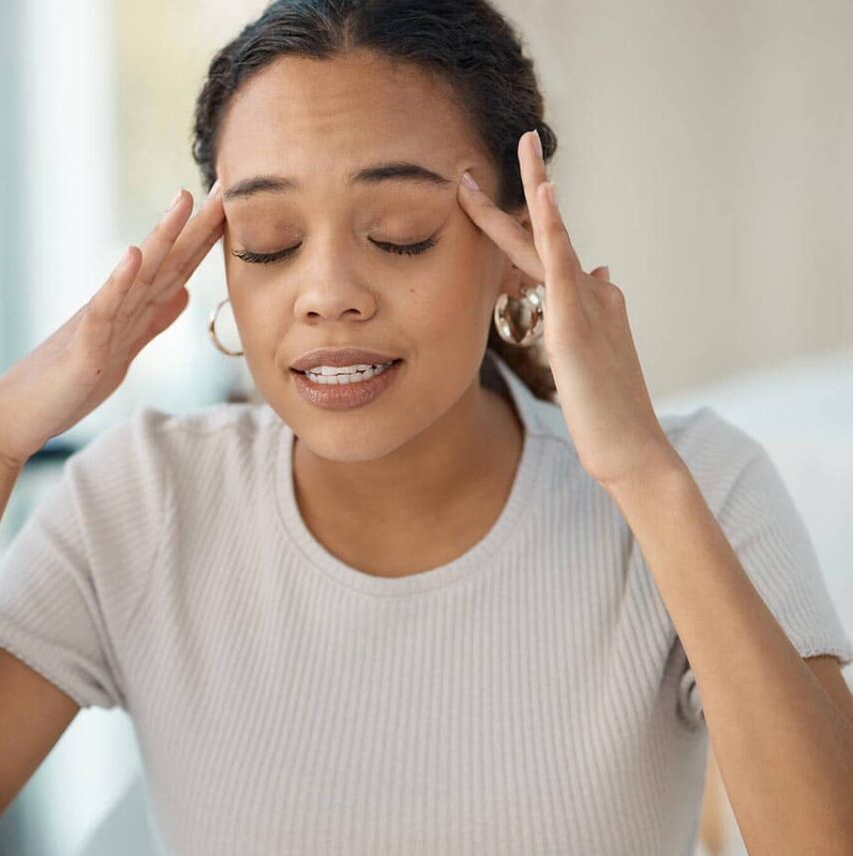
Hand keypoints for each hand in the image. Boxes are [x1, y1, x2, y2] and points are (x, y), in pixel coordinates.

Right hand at [0, 182, 225, 467]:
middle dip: (197, 224)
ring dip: (161, 236)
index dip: (207, 236)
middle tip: (228, 184)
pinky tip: (133, 253)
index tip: (235, 200)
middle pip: (164, 260)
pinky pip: (103, 310)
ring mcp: (98, 323)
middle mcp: (116, 306)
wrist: (17, 415)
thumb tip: (185, 292)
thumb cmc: (67, 385)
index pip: (177, 266)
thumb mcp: (123, 350)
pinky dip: (119, 281)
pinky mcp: (83, 348)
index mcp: (130, 309)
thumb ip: (153, 319)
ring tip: (183, 198)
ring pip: (137, 275)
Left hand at [456, 131, 679, 489]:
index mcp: (585, 302)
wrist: (631, 450)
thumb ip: (592, 313)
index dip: (516, 220)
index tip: (492, 191)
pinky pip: (560, 265)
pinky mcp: (575, 323)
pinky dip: (550, 227)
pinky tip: (542, 193)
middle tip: (520, 137)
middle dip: (530, 183)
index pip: (542, 253)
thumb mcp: (592, 355)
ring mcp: (585, 304)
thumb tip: (601, 270)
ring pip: (551, 236)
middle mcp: (590, 293)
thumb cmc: (607, 412)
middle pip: (546, 231)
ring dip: (537, 187)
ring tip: (524, 144)